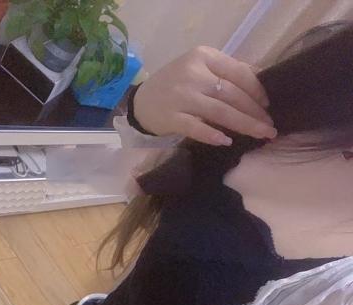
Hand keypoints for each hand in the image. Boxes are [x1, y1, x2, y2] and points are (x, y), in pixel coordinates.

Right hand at [133, 46, 275, 145]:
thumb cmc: (177, 85)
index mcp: (204, 57)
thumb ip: (227, 72)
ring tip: (261, 135)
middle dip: (255, 112)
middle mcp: (193, 74)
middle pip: (232, 94)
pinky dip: (212, 134)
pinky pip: (196, 128)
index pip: (238, 72)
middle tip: (270, 127)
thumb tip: (261, 79)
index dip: (257, 90)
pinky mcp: (172, 118)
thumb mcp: (200, 69)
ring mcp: (182, 96)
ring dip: (244, 124)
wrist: (141, 102)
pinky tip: (226, 141)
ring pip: (220, 111)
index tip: (268, 105)